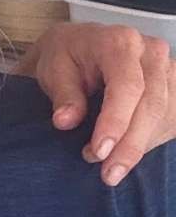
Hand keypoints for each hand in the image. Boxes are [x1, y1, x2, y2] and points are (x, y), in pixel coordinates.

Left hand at [23, 23, 175, 184]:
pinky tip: (128, 154)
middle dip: (129, 144)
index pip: (127, 86)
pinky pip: (171, 118)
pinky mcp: (173, 85)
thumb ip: (63, 94)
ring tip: (111, 168)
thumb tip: (66, 120)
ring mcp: (167, 68)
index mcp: (119, 42)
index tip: (100, 152)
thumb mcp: (53, 69)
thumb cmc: (66, 56)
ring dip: (139, 147)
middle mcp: (150, 52)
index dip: (116, 122)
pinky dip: (150, 141)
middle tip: (107, 173)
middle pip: (151, 104)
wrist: (81, 45)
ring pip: (164, 115)